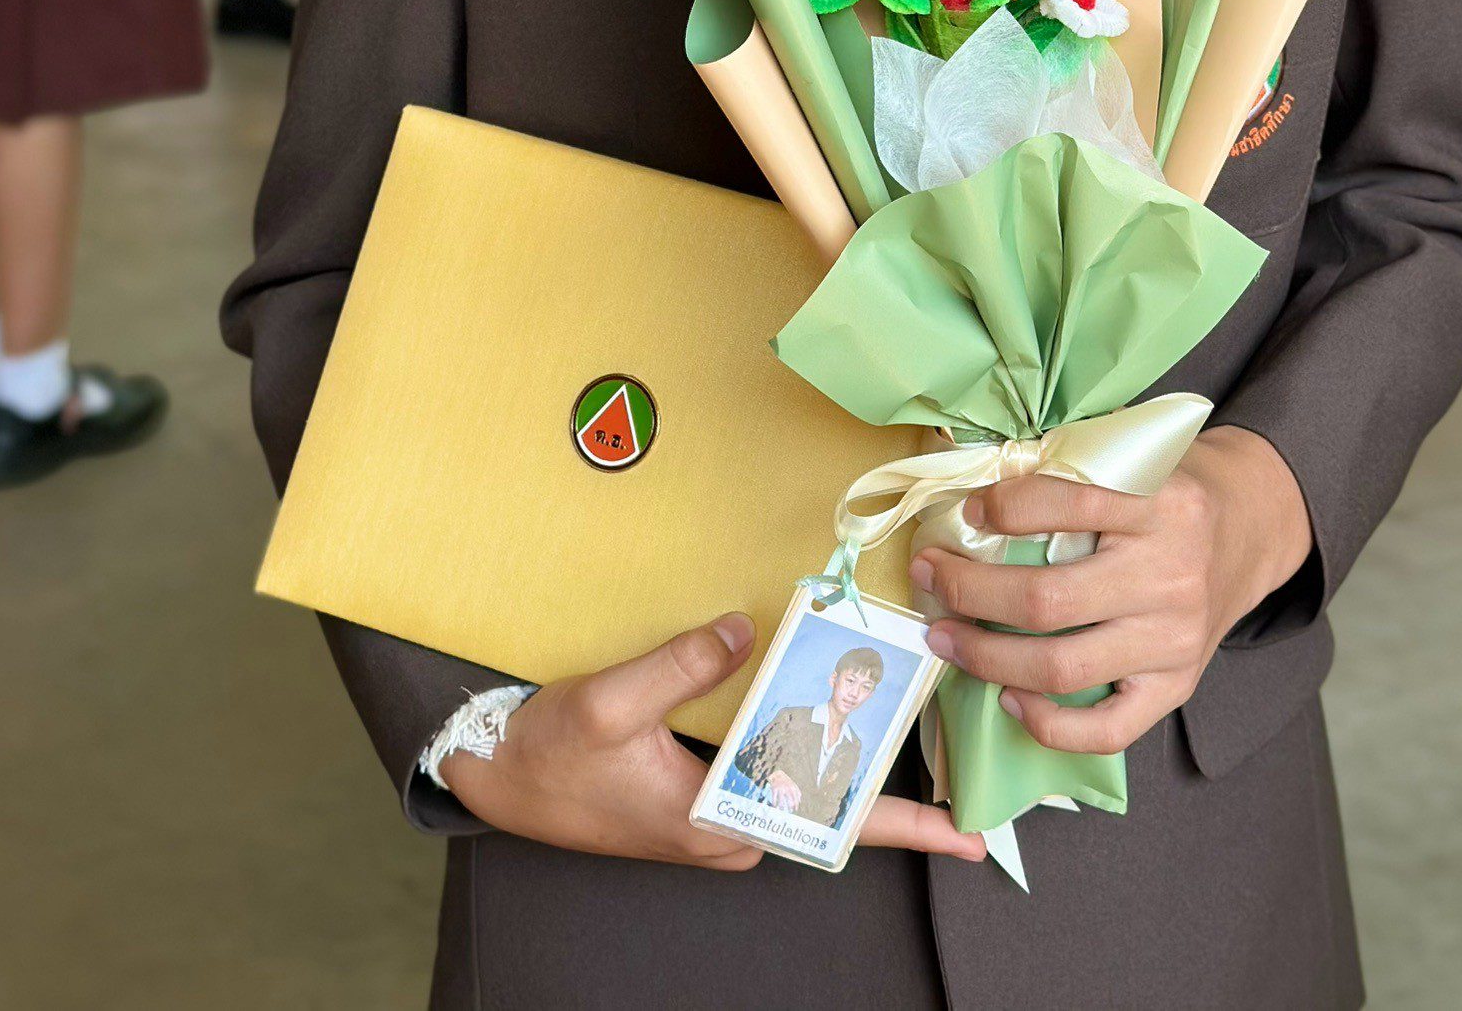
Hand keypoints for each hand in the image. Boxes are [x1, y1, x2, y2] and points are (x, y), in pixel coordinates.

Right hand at [444, 613, 983, 866]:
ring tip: (900, 715)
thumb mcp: (609, 702)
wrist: (497, 778)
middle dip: (892, 782)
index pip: (829, 825)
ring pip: (801, 788)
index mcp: (717, 816)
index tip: (963, 833)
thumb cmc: (548, 755)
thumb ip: (679, 665)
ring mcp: (715, 815)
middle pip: (828, 806)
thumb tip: (741, 629)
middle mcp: (729, 826)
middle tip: (952, 749)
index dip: (904, 826)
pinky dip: (805, 747)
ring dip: (847, 758)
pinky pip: (771, 774)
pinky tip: (826, 714)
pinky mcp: (700, 796)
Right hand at [766, 771, 802, 812]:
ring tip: (781, 809)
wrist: (778, 774)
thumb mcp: (793, 785)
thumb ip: (797, 792)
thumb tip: (800, 800)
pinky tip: (774, 805)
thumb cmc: (786, 781)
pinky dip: (774, 802)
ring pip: (781, 800)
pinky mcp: (774, 788)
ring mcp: (781, 788)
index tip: (795, 809)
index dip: (796, 804)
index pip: (796, 798)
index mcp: (793, 787)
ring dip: (781, 806)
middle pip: (789, 800)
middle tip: (789, 811)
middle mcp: (787, 788)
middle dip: (790, 807)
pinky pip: (774, 797)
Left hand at [911, 427, 1311, 755]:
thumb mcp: (1137, 458)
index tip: (967, 509)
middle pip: (1048, 599)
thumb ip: (1072, 467)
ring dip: (987, 656)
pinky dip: (1049, 724)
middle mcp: (1169, 575)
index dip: (1003, 507)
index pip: (1065, 504)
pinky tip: (1009, 700)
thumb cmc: (1171, 489)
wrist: (1250, 528)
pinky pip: (1108, 728)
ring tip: (945, 638)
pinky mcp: (1177, 686)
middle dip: (969, 591)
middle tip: (929, 576)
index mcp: (1159, 504)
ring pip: (1062, 666)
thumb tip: (977, 481)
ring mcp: (1174, 639)